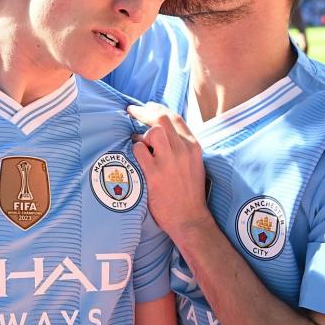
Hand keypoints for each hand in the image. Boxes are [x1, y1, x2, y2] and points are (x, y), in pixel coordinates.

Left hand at [128, 103, 210, 238]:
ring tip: (136, 139)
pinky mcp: (155, 174)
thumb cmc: (190, 192)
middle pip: (162, 118)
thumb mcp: (194, 163)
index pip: (175, 117)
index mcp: (193, 146)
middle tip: (131, 110)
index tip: (147, 106)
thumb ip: (182, 146)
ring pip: (152, 131)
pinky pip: (139, 150)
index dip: (158, 108)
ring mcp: (169, 161)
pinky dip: (134, 148)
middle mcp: (183, 150)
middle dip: (143, 111)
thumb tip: (164, 131)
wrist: (190, 218)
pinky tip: (134, 154)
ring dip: (140, 132)